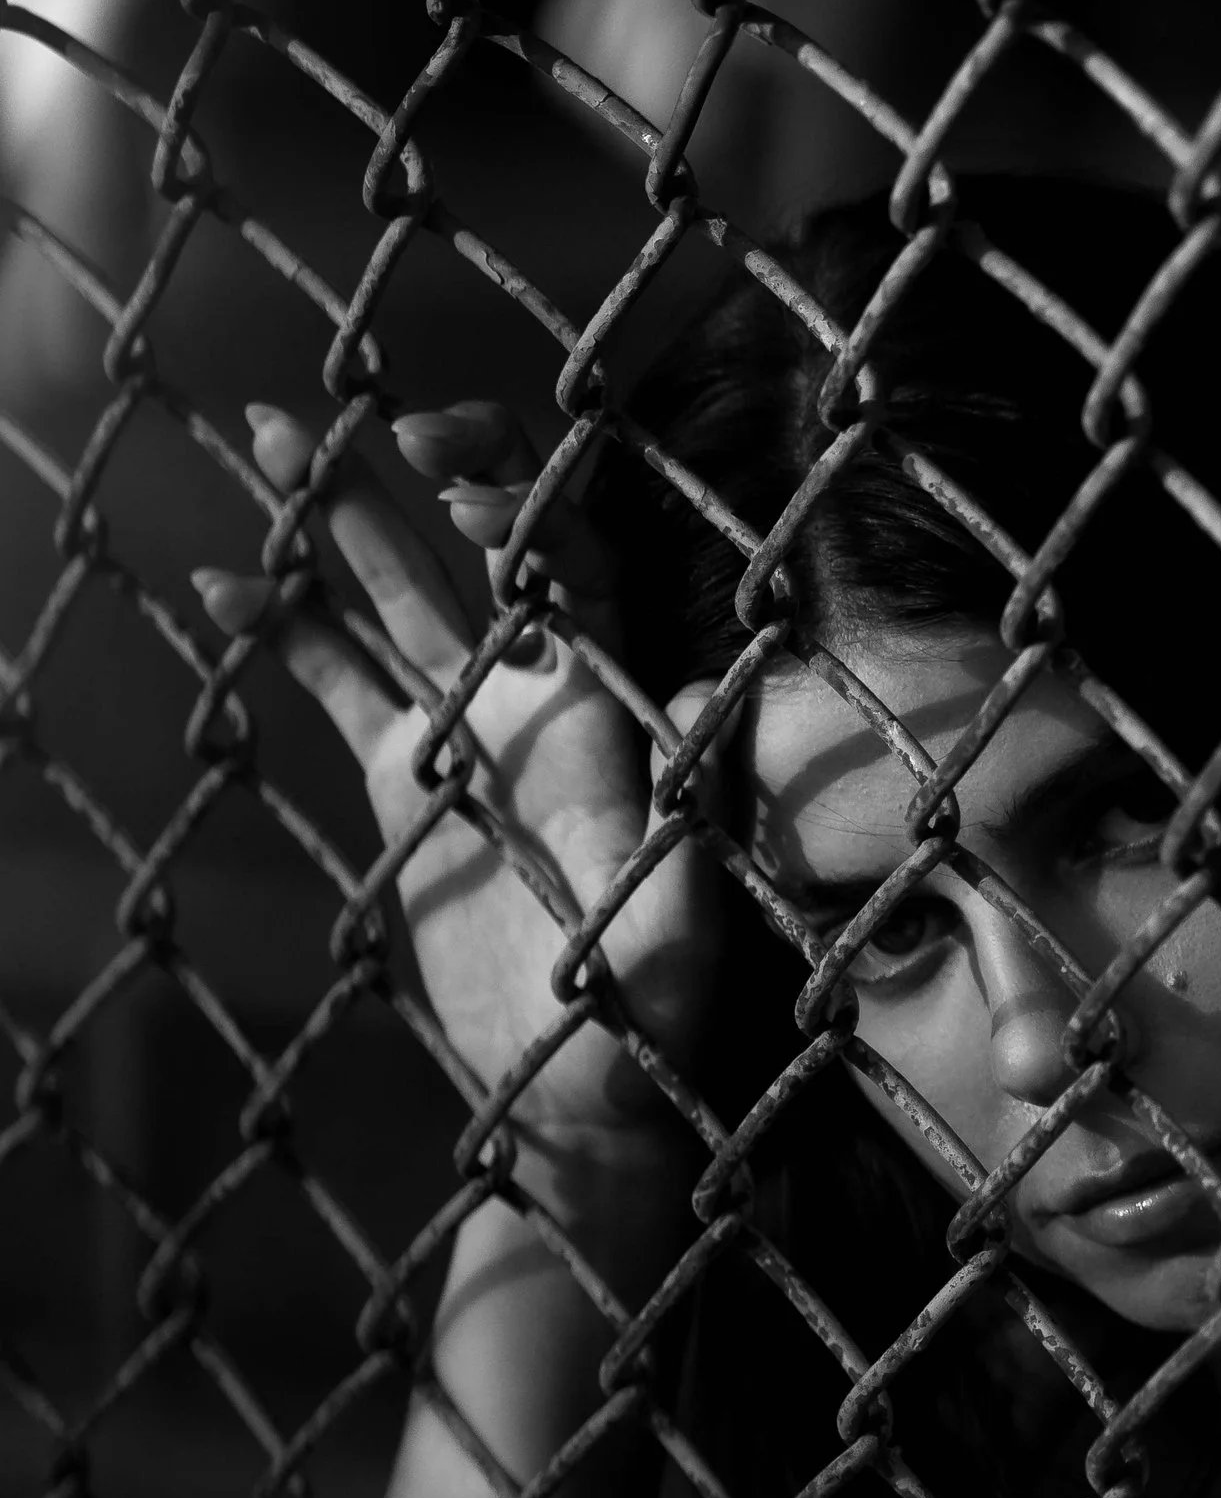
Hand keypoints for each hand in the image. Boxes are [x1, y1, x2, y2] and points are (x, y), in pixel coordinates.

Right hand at [194, 401, 717, 1187]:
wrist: (579, 1084)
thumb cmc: (653, 1016)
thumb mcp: (679, 920)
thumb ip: (690, 813)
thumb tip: (720, 693)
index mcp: (602, 705)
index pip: (565, 561)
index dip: (516, 502)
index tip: (453, 487)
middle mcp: (533, 692)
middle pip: (468, 545)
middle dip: (407, 467)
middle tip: (333, 413)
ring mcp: (461, 723)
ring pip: (391, 588)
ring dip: (331, 509)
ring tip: (262, 433)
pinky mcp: (402, 771)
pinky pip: (336, 675)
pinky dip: (282, 626)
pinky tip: (223, 588)